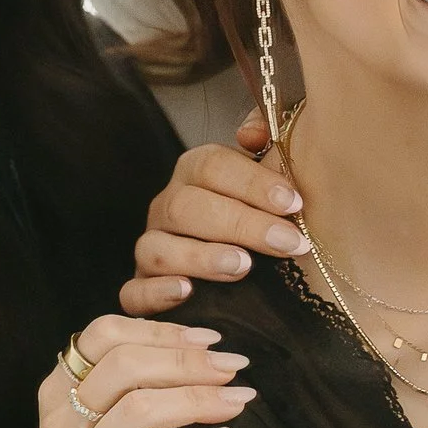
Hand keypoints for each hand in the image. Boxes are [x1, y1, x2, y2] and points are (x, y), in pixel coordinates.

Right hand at [0, 315, 253, 427]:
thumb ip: (121, 392)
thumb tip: (200, 349)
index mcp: (58, 393)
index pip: (103, 334)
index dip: (160, 328)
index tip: (209, 336)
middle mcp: (61, 424)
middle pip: (126, 365)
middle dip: (188, 360)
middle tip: (234, 367)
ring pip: (138, 409)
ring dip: (198, 398)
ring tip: (238, 399)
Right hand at [120, 111, 311, 315]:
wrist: (247, 275)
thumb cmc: (262, 222)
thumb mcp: (272, 186)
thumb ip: (271, 147)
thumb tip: (251, 134)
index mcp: (194, 174)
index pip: (212, 165)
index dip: (253, 182)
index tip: (294, 203)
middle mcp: (167, 208)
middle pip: (187, 206)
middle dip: (241, 224)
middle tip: (287, 242)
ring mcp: (151, 248)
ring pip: (157, 248)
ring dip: (201, 258)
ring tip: (243, 267)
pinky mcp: (140, 291)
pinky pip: (134, 293)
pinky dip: (157, 293)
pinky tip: (187, 292)